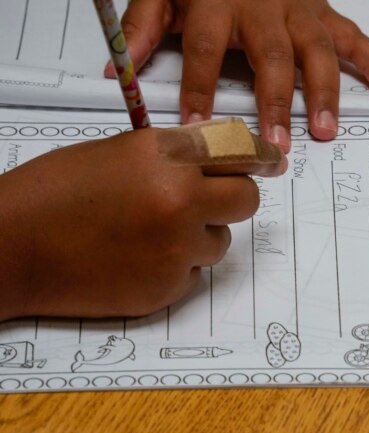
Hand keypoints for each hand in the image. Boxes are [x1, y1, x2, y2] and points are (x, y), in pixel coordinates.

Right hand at [0, 126, 285, 319]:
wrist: (12, 247)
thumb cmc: (54, 193)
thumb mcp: (117, 154)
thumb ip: (173, 156)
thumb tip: (216, 163)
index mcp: (164, 157)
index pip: (236, 151)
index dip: (259, 157)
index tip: (273, 163)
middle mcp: (179, 200)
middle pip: (246, 200)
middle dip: (232, 200)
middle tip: (207, 203)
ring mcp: (176, 248)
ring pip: (220, 242)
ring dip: (198, 237)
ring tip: (150, 234)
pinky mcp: (168, 288)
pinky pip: (195, 274)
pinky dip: (176, 267)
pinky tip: (137, 259)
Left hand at [106, 0, 368, 149]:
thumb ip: (141, 28)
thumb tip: (118, 73)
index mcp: (217, 3)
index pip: (204, 51)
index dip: (199, 91)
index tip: (198, 131)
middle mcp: (264, 7)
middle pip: (271, 57)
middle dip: (274, 101)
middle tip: (276, 142)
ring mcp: (299, 10)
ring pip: (317, 51)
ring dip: (324, 93)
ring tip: (325, 131)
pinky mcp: (322, 12)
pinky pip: (352, 36)